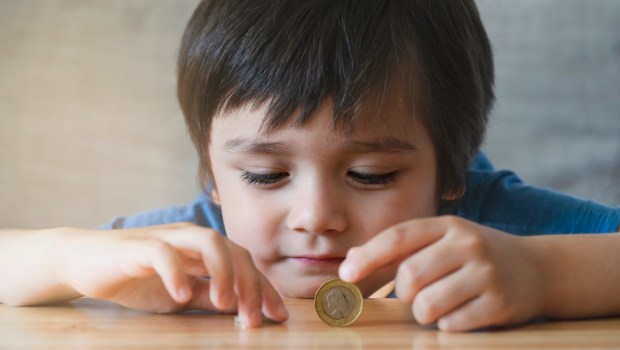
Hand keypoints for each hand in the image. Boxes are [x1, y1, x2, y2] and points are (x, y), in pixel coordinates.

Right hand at [52, 223, 287, 326]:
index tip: (277, 317)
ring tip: (226, 304)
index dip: (264, 289)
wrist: (84, 262)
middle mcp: (191, 238)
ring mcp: (166, 238)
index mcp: (204, 250)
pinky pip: (163, 253)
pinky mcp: (138, 246)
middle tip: (253, 319)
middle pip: (234, 250)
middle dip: (250, 285)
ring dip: (224, 273)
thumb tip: (241, 310)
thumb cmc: (134, 277)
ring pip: (208, 242)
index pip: (245, 264)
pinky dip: (176, 273)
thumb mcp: (180, 294)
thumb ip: (208, 297)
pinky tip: (182, 296)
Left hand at [339, 216, 543, 330]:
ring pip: (427, 305)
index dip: (368, 256)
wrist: (537, 269)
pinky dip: (448, 324)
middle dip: (405, 293)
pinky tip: (464, 312)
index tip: (346, 275)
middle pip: (409, 276)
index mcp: (447, 224)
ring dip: (425, 312)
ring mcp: (486, 273)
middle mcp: (467, 243)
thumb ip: (403, 249)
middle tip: (419, 293)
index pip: (398, 236)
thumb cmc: (475, 256)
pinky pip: (451, 325)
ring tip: (441, 303)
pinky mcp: (500, 303)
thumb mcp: (444, 241)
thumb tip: (352, 262)